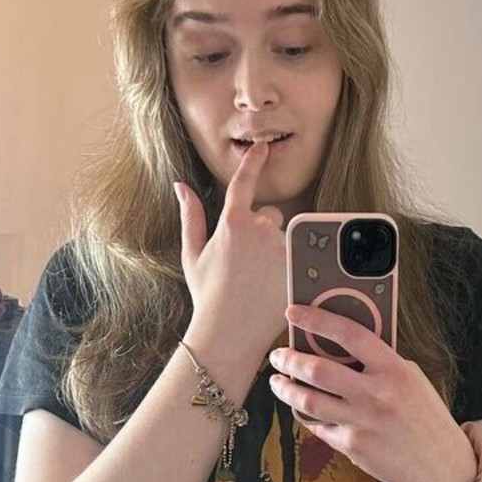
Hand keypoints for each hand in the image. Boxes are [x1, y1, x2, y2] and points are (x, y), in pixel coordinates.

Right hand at [174, 142, 286, 354]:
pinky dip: (293, 266)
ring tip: (262, 280)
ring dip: (278, 250)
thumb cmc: (207, 296)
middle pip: (271, 216)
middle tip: (249, 265)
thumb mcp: (192, 255)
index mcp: (232, 222)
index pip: (245, 182)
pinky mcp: (299, 267)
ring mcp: (283, 249)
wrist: (229, 333)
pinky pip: (300, 256)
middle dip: (263, 232)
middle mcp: (261, 230)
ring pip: (286, 237)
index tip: (262, 148)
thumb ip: (191, 217)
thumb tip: (180, 186)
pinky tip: (276, 285)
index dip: (254, 162)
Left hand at [268, 303, 477, 481]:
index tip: (294, 312)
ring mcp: (361, 422)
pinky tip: (301, 407)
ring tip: (277, 381)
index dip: (317, 319)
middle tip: (278, 356)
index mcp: (394, 370)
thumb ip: (379, 363)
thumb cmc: (425, 417)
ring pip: (306, 400)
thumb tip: (338, 345)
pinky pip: (317, 425)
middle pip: (317, 370)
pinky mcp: (352, 446)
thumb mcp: (411, 379)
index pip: (349, 334)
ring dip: (285, 388)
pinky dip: (305, 414)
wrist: (440, 465)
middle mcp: (375, 395)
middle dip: (289, 359)